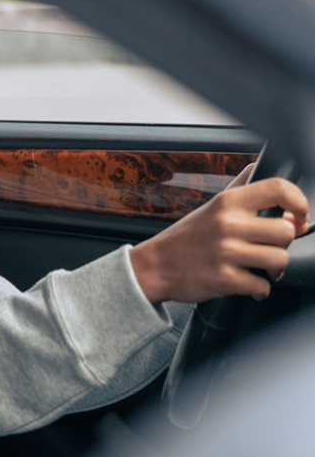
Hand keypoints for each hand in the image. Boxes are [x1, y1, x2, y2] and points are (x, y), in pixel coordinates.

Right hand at [129, 176, 308, 303]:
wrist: (156, 265)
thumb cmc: (187, 237)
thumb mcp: (211, 205)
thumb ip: (239, 186)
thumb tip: (260, 167)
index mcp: (228, 202)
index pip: (279, 189)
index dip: (300, 202)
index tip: (300, 215)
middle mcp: (228, 224)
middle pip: (286, 231)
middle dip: (282, 244)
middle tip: (268, 248)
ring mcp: (226, 252)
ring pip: (280, 260)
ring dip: (273, 269)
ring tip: (258, 267)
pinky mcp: (224, 279)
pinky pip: (262, 287)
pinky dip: (258, 290)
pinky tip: (246, 283)